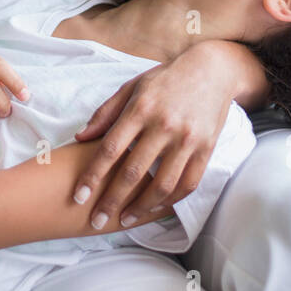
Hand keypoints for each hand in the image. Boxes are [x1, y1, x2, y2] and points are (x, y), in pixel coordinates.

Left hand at [72, 42, 242, 227]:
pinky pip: (188, 184)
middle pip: (133, 172)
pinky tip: (154, 209)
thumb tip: (80, 138)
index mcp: (141, 109)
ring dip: (140, 207)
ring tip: (124, 220)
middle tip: (95, 220)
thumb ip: (105, 113)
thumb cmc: (165, 79)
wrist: (212, 70)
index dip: (92, 176)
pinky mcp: (206, 149)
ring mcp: (187, 139)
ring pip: (162, 185)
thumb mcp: (132, 87)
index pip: (110, 149)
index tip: (78, 197)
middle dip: (111, 201)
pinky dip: (171, 201)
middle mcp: (164, 126)